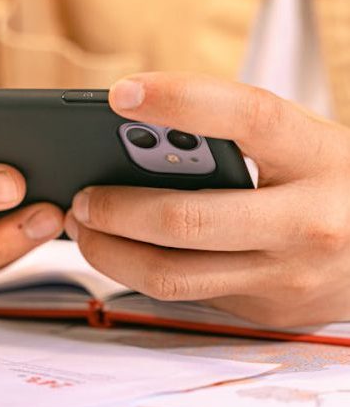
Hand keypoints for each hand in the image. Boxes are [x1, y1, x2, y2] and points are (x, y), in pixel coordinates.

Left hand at [65, 72, 349, 326]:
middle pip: (188, 220)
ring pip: (173, 275)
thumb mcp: (301, 143)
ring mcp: (285, 278)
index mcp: (319, 158)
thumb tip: (139, 135)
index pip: (247, 118)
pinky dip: (142, 272)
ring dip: (111, 253)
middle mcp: (307, 223)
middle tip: (81, 197)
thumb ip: (234, 138)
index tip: (119, 95)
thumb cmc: (333, 182)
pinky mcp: (265, 311)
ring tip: (86, 230)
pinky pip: (186, 295)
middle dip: (116, 210)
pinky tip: (125, 252)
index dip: (179, 100)